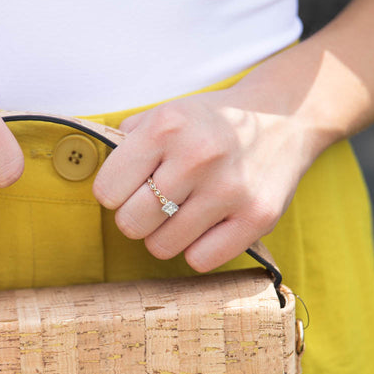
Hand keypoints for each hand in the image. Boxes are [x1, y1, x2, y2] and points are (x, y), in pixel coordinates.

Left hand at [92, 52, 325, 271]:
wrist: (284, 118)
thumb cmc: (210, 123)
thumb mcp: (166, 112)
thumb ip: (127, 140)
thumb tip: (89, 171)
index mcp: (167, 126)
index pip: (107, 190)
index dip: (115, 193)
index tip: (132, 186)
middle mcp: (198, 157)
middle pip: (131, 224)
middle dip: (137, 218)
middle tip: (156, 204)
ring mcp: (230, 190)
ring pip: (162, 247)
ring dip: (166, 236)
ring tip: (184, 212)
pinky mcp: (257, 218)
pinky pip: (200, 260)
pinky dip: (197, 249)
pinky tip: (207, 226)